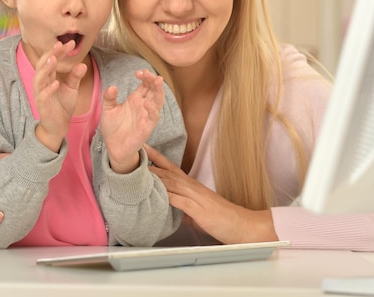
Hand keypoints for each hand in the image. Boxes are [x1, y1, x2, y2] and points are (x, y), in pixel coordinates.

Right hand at [34, 40, 86, 151]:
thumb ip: (76, 76)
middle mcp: (42, 82)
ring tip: (54, 59)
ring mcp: (40, 93)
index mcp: (49, 76)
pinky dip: (48, 89)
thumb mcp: (72, 89)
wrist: (58, 125)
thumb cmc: (62, 105)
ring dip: (46, 68)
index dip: (60, 51)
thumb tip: (83, 64)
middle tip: (60, 44)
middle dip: (51, 54)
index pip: (53, 60)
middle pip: (44, 65)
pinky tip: (55, 83)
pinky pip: (43, 95)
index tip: (71, 43)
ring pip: (39, 78)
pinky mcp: (41, 105)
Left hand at [101, 69, 163, 173]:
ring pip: (158, 101)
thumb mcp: (107, 110)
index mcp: (136, 99)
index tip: (138, 72)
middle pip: (154, 90)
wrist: (113, 147)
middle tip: (148, 73)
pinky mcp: (147, 127)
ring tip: (157, 81)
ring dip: (159, 91)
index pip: (145, 84)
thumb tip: (112, 87)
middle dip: (153, 80)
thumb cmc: (112, 127)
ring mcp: (147, 116)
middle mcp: (144, 106)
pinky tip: (149, 103)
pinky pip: (153, 117)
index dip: (145, 77)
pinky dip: (153, 110)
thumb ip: (109, 98)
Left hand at [145, 145, 277, 243]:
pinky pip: (179, 200)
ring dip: (154, 175)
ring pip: (171, 182)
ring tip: (138, 168)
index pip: (170, 167)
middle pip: (166, 170)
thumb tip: (169, 208)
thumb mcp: (196, 211)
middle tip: (133, 150)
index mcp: (191, 185)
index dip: (155, 158)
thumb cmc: (220, 218)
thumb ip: (182, 207)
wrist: (240, 224)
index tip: (142, 148)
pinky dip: (166, 195)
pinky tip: (155, 193)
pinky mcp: (197, 209)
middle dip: (149, 161)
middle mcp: (191, 186)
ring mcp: (194, 196)